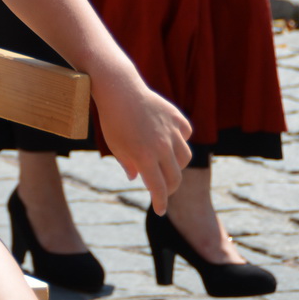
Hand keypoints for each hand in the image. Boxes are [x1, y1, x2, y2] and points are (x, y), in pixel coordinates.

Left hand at [90, 76, 191, 214]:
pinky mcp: (177, 118)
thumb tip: (137, 178)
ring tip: (168, 167)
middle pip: (175, 177)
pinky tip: (171, 141)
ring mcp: (172, 132)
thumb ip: (128, 164)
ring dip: (177, 166)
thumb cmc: (113, 120)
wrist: (119, 89)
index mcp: (144, 157)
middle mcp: (162, 146)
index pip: (158, 187)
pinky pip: (186, 135)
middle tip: (164, 191)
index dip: (160, 202)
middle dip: (170, 189)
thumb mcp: (115, 146)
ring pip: (185, 157)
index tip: (159, 210)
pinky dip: (180, 141)